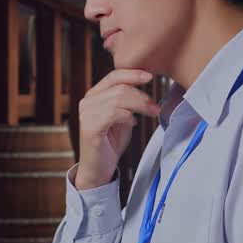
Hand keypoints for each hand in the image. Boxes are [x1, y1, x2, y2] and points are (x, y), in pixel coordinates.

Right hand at [75, 69, 160, 189]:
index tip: (150, 77)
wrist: (99, 168)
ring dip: (139, 105)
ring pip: (118, 98)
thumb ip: (129, 101)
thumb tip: (145, 86)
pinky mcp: (90, 127)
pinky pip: (113, 114)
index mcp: (94, 95)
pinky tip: (132, 123)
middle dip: (142, 95)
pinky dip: (127, 117)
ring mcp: (87, 114)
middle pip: (119, 87)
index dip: (133, 74)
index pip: (114, 76)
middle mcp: (88, 102)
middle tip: (155, 106)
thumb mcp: (123, 116)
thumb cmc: (110, 142)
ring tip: (149, 113)